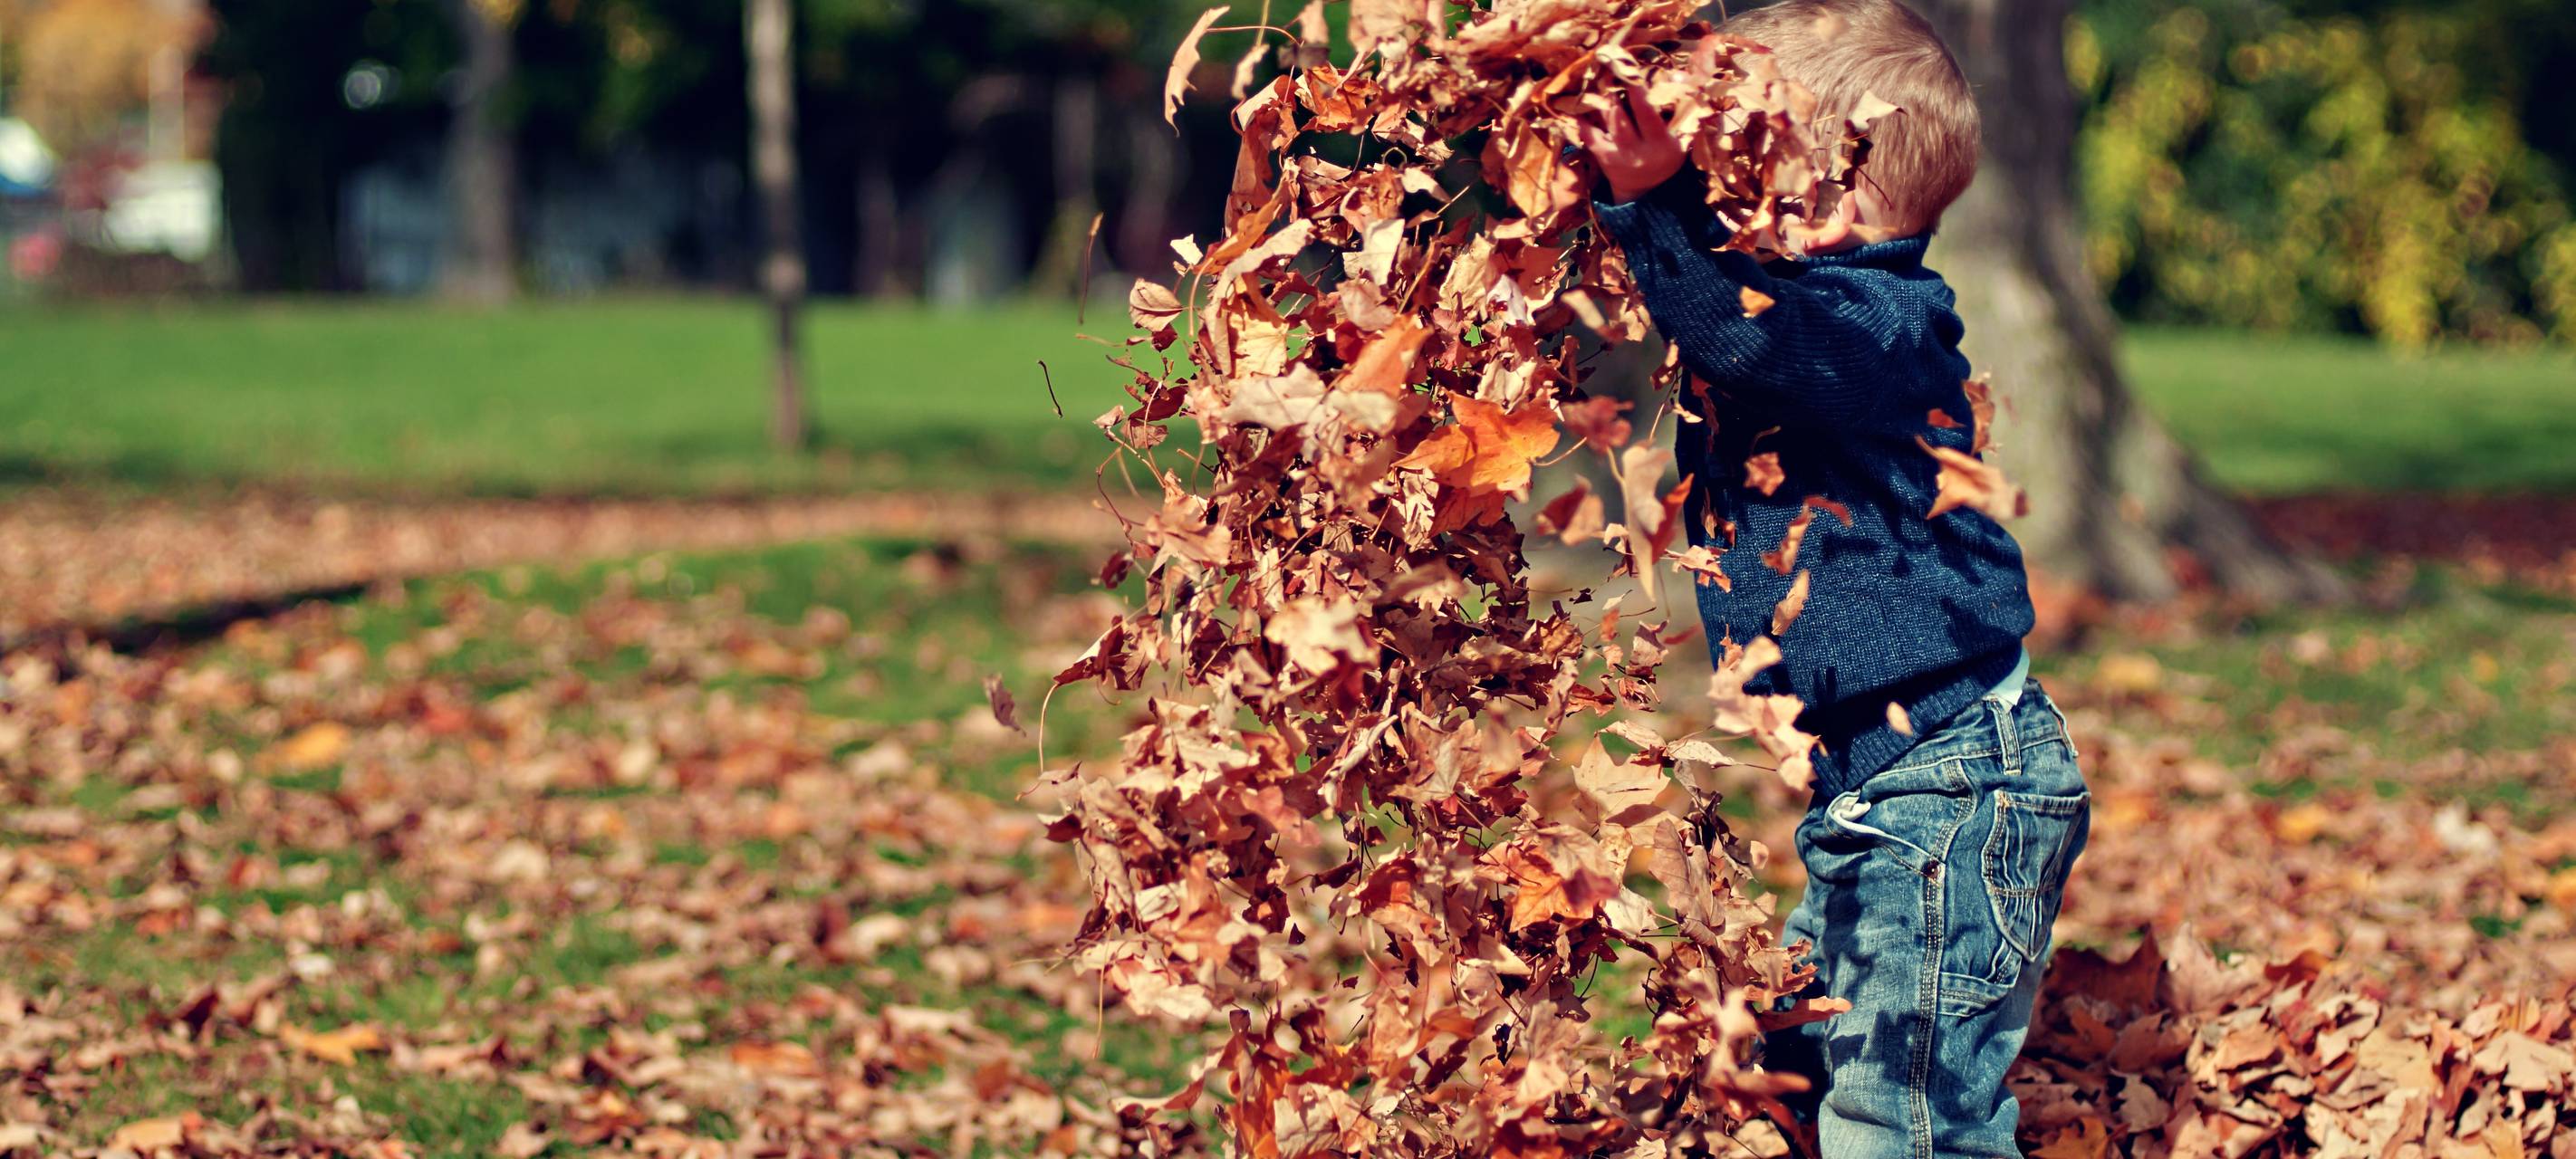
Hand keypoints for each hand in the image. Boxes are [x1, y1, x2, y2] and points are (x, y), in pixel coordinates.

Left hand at [1579, 80, 1684, 203]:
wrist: (1647, 191)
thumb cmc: (1666, 156)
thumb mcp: (1681, 139)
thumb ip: (1681, 111)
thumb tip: (1679, 78)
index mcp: (1661, 144)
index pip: (1647, 115)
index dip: (1637, 93)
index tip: (1630, 73)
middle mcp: (1638, 152)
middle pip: (1622, 118)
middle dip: (1615, 93)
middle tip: (1610, 72)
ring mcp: (1618, 156)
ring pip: (1608, 124)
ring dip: (1602, 101)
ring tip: (1599, 82)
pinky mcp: (1603, 159)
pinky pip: (1590, 136)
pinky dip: (1584, 120)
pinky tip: (1580, 105)